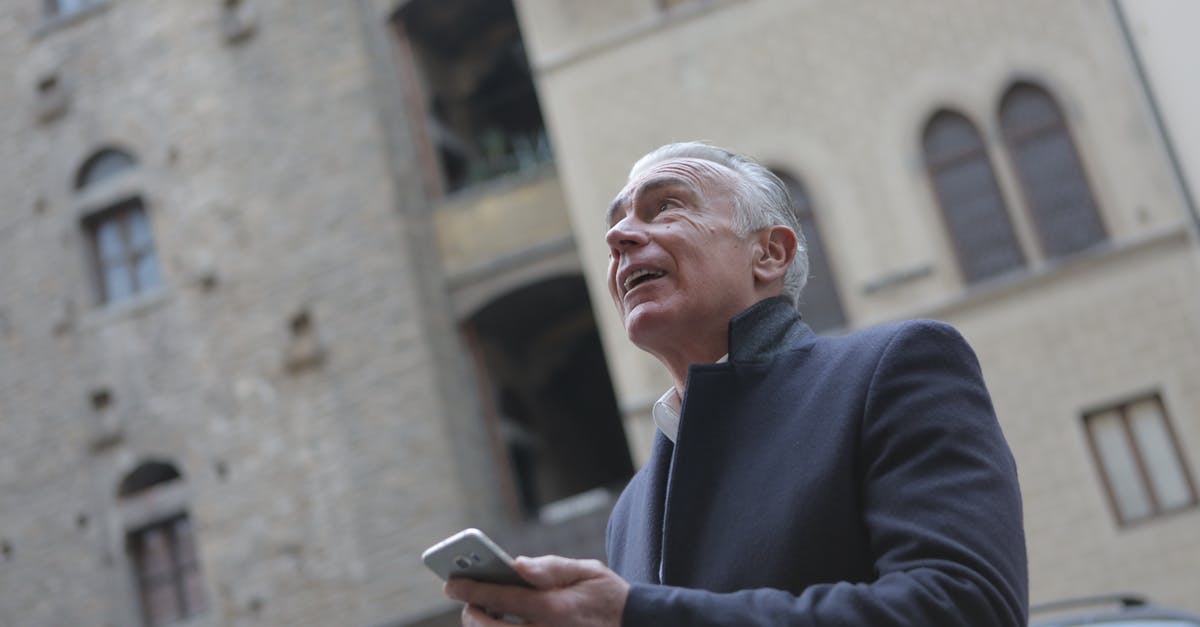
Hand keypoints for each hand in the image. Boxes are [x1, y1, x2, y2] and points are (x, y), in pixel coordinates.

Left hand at [444, 555, 628, 626]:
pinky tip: (501, 623)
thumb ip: (550, 567)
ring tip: (482, 612)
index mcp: (555, 608)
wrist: (633, 626)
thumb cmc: (607, 595)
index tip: (450, 584)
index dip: (472, 590)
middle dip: (473, 614)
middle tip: (467, 600)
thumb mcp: (588, 570)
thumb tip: (517, 565)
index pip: (502, 598)